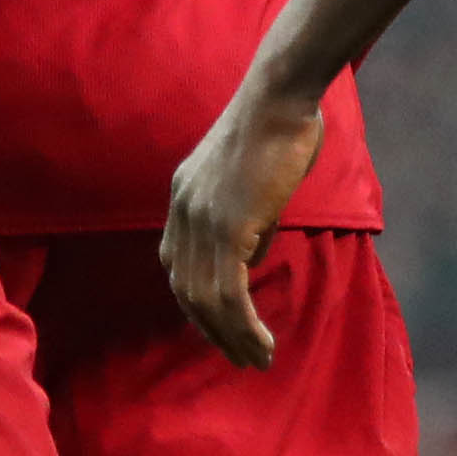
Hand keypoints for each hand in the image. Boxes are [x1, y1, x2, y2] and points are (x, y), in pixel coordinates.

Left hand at [163, 83, 330, 369]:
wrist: (280, 96)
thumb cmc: (278, 127)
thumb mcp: (252, 179)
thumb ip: (246, 219)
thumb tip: (250, 259)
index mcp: (183, 196)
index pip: (176, 265)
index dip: (195, 302)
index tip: (219, 326)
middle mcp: (183, 211)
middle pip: (186, 290)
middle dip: (212, 331)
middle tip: (239, 357)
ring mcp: (202, 221)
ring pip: (207, 300)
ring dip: (232, 337)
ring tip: (256, 359)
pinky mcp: (228, 227)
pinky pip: (229, 292)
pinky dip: (243, 324)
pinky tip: (260, 341)